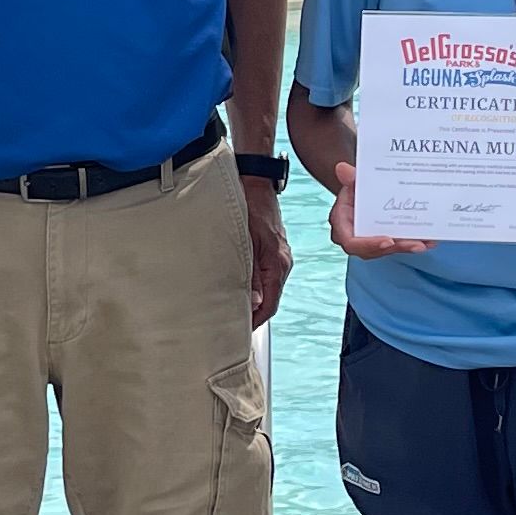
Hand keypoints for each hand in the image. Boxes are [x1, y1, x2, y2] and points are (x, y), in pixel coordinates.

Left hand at [242, 184, 292, 326]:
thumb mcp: (245, 240)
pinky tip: (240, 289)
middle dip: (253, 314)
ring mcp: (280, 257)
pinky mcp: (273, 252)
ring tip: (233, 311)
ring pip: (268, 288)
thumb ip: (249, 273)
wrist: (256, 183)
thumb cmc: (250, 205)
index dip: (256, 320)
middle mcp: (283, 263)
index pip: (270, 303)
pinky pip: (266, 277)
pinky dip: (254, 287)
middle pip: (270, 299)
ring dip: (253, 300)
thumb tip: (251, 301)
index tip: (242, 331)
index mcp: (278, 263)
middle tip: (232, 326)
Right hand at [321, 159, 433, 261]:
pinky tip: (429, 240)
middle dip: (397, 248)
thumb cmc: (354, 187)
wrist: (361, 190)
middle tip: (417, 244)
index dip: (369, 244)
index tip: (388, 241)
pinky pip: (398, 244)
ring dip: (408, 247)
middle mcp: (356, 238)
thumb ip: (350, 178)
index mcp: (343, 226)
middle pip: (374, 250)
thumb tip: (343, 169)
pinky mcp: (385, 240)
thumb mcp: (353, 181)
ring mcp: (371, 241)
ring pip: (389, 249)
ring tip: (426, 242)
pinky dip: (412, 242)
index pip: (352, 242)